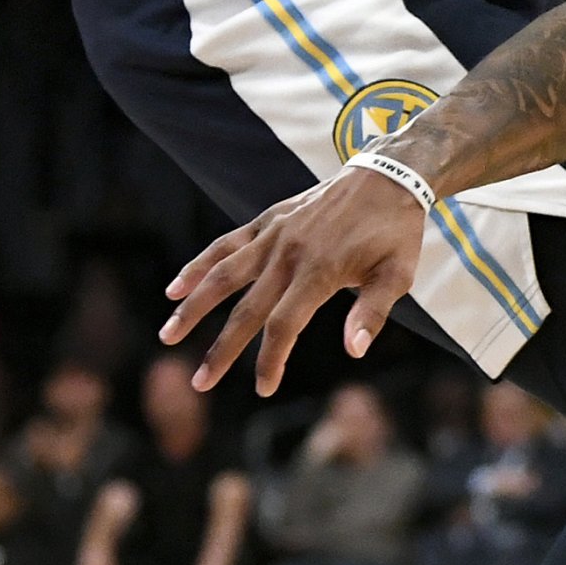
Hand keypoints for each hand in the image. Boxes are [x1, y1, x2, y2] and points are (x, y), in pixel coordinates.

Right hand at [162, 164, 426, 395]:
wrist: (387, 175)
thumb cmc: (396, 232)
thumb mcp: (397, 275)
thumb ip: (372, 313)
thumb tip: (354, 351)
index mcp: (319, 271)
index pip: (284, 326)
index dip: (271, 359)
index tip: (263, 389)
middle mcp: (288, 253)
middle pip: (246, 309)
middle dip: (221, 349)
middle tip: (199, 383)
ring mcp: (273, 234)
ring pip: (223, 275)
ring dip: (194, 306)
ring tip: (168, 334)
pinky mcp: (268, 220)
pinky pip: (227, 245)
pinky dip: (199, 265)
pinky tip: (176, 287)